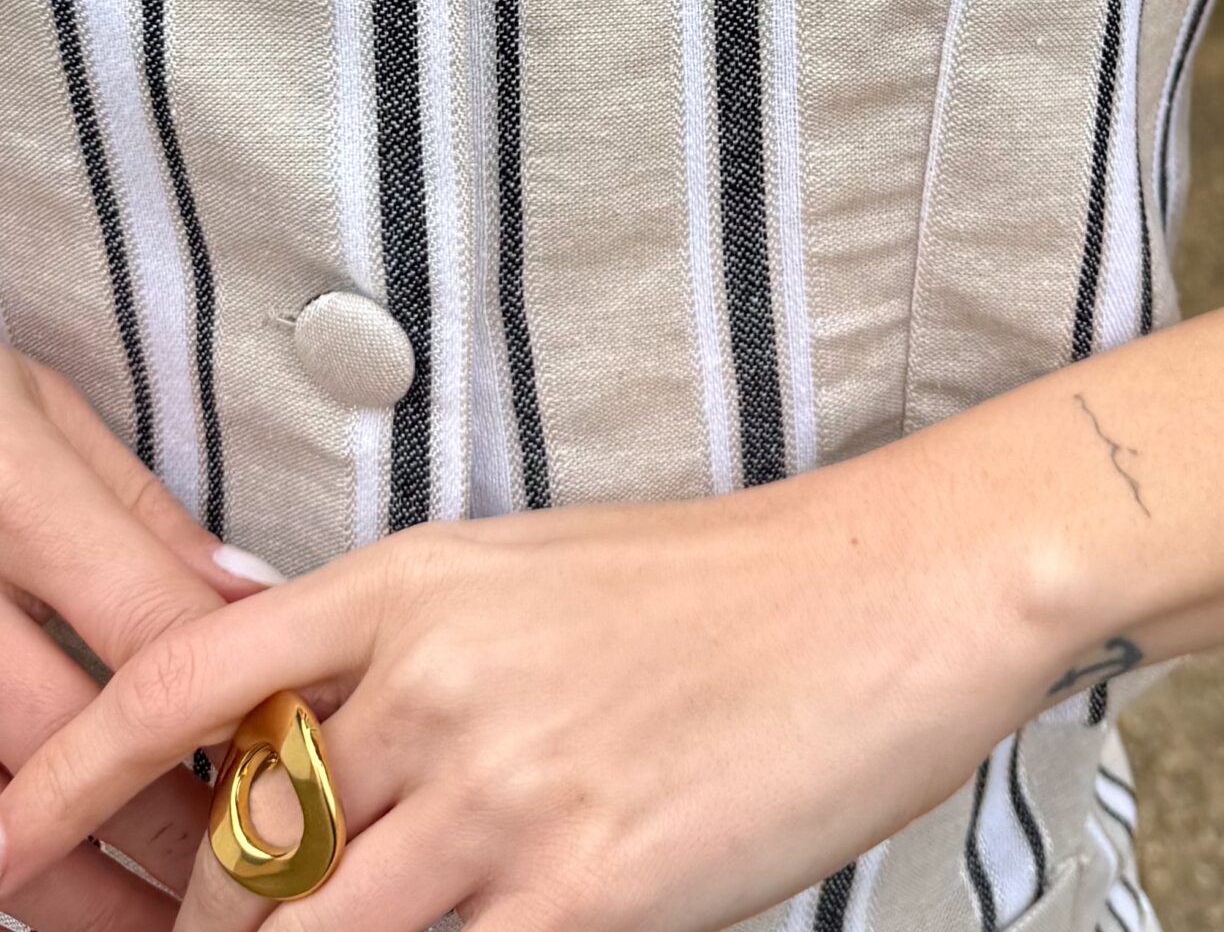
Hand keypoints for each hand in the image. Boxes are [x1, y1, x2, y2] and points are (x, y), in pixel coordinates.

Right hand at [0, 346, 283, 929]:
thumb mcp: (37, 409)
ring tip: (148, 919)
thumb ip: (136, 511)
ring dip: (71, 880)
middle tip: (239, 877)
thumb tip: (247, 597)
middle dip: (163, 820)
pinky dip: (1, 847)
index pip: (146, 620)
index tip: (295, 754)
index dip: (232, 702)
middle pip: (66, 736)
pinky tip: (43, 880)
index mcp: (7, 483)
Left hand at [0, 452, 1051, 931]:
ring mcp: (505, 786)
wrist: (893, 584)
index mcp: (417, 578)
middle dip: (203, 929)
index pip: (179, 677)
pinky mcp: (585, 884)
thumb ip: (414, 651)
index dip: (59, 774)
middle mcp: (434, 677)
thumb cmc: (731, 582)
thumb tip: (311, 752)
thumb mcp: (540, 574)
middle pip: (234, 851)